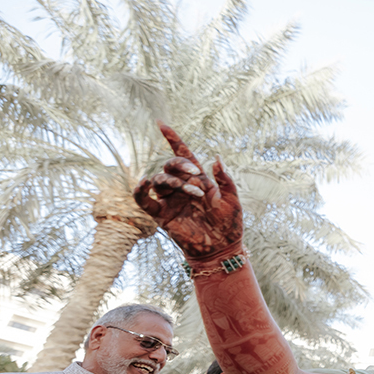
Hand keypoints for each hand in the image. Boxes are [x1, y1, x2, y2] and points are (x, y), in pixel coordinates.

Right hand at [134, 123, 242, 259]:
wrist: (222, 249)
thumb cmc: (230, 224)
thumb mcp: (233, 200)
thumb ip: (225, 180)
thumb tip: (216, 158)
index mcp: (198, 180)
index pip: (183, 155)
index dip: (172, 139)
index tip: (161, 124)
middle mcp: (181, 187)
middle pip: (170, 166)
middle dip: (181, 165)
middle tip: (197, 176)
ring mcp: (170, 200)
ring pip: (160, 180)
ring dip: (175, 182)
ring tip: (194, 194)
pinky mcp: (161, 215)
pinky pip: (143, 200)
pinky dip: (140, 191)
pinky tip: (144, 183)